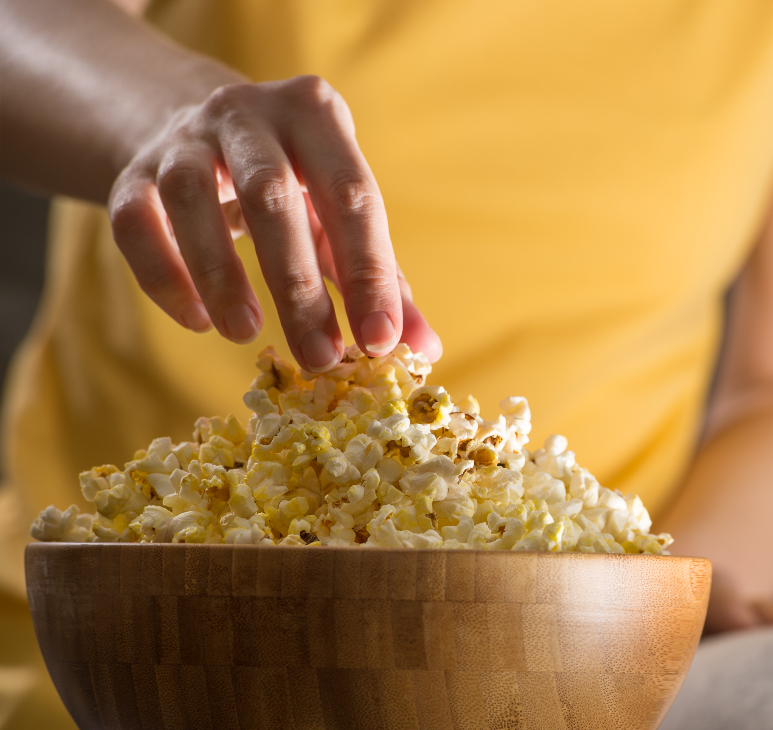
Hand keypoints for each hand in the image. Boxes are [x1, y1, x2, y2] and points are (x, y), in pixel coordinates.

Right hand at [108, 75, 440, 371]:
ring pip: (192, 199)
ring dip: (221, 274)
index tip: (381, 342)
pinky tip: (196, 320)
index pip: (353, 196)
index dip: (369, 274)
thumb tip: (424, 349)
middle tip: (320, 358)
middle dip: (298, 286)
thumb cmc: (294, 188)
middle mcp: (249, 113)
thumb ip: (382, 280)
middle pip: (272, 196)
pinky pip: (136, 221)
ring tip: (246, 334)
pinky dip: (164, 274)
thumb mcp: (340, 219)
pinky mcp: (132, 170)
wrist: (196, 129)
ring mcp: (184, 138)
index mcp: (318, 116)